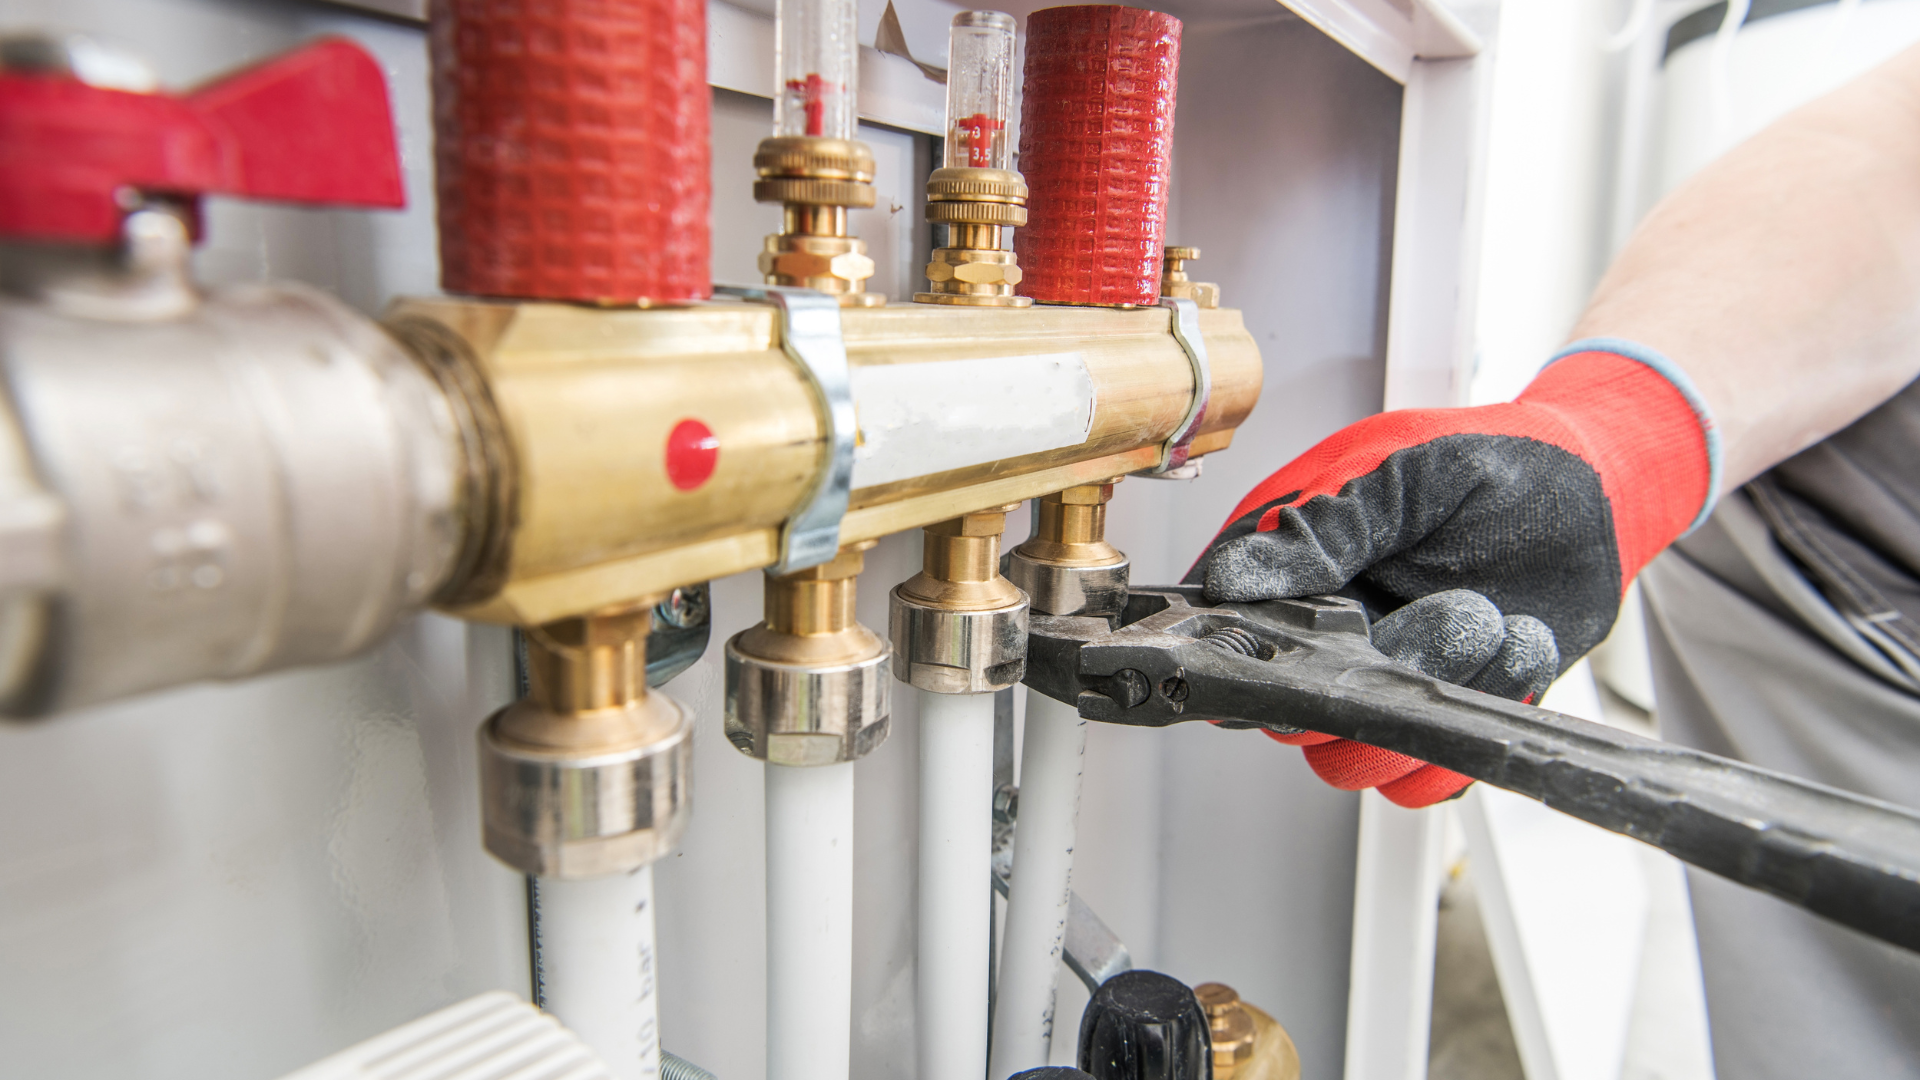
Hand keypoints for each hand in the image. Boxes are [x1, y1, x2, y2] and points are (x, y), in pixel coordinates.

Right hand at [1188, 343, 1716, 805]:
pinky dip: (1481, 714)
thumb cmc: (1492, 463)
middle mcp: (1329, 637)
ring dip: (1427, 695)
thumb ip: (1321, 528)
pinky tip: (1518, 642)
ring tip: (1485, 616)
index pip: (1228, 635)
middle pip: (1286, 718)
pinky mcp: (1448, 716)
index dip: (1249, 651)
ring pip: (1356, 760)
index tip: (1314, 626)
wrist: (1598, 492)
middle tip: (1409, 617)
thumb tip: (1229, 577)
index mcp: (1294, 571)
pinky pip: (1431, 777)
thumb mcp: (1402, 473)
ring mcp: (1388, 683)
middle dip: (1351, 684)